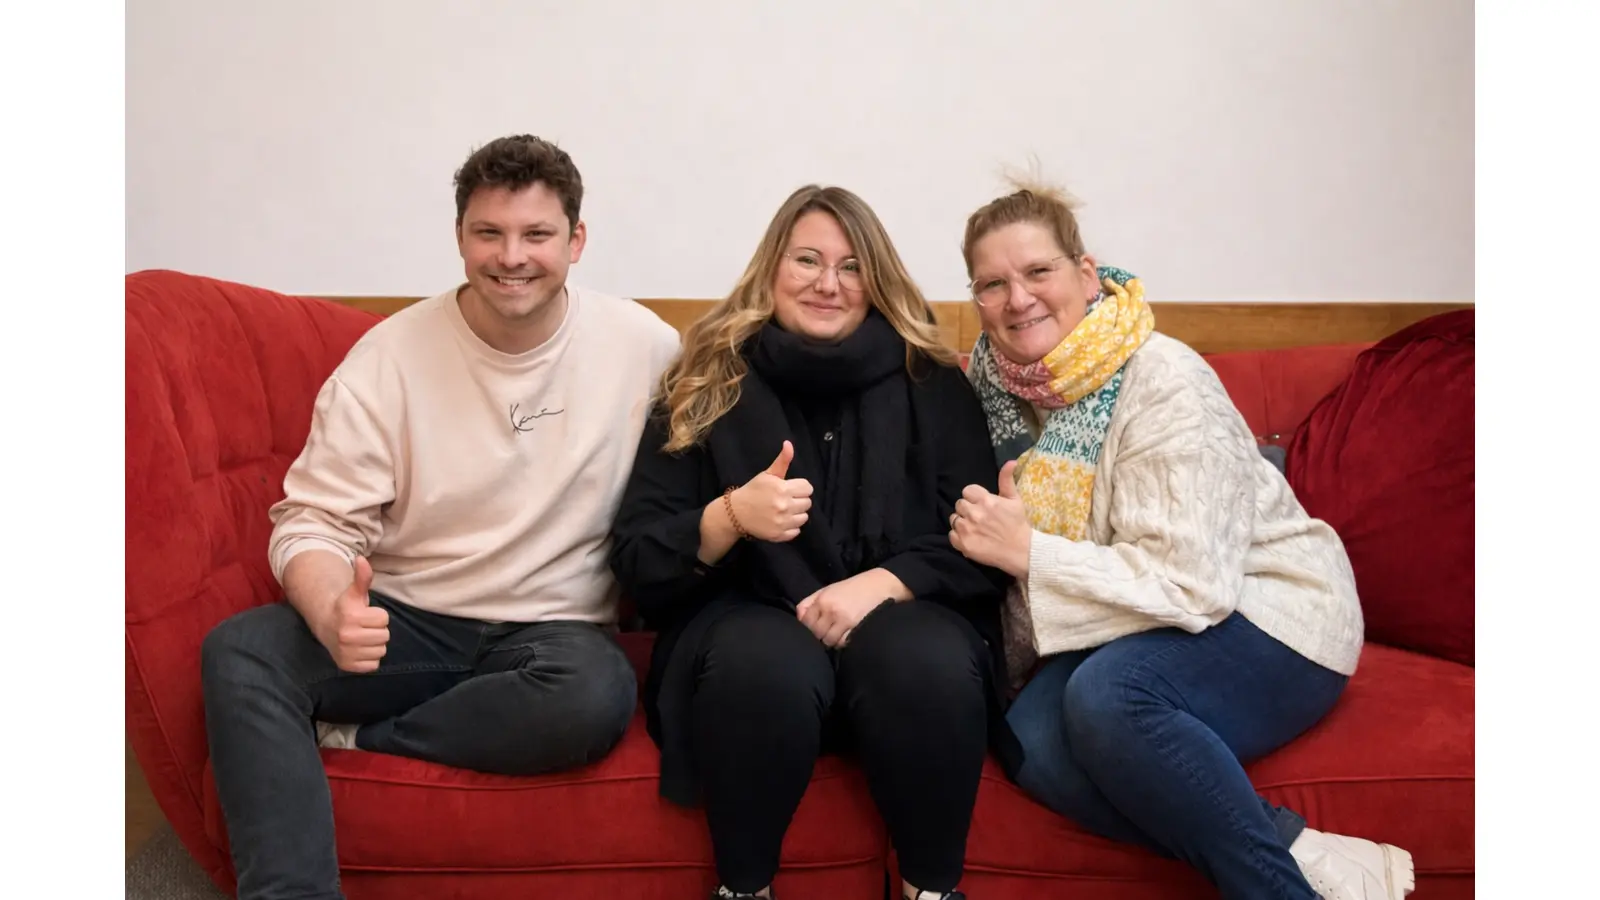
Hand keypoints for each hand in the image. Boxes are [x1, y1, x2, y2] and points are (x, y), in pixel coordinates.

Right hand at [311, 557, 390, 672]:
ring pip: (381, 650)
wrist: (326, 626)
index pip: (384, 619)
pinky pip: (374, 665)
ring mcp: (346, 652)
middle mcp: (347, 636)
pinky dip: (369, 659)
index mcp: (351, 616)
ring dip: (375, 645)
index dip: (377, 616)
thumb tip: (362, 559)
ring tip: (362, 638)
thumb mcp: (354, 593)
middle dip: (378, 630)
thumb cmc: (346, 608)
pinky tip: (359, 649)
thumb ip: (362, 578)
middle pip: (385, 636)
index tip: (365, 614)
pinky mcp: (347, 666)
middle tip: (364, 627)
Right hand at [728, 440, 812, 541]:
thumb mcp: (767, 474)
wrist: (736, 512)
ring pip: (804, 517)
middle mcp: (784, 506)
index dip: (800, 487)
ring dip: (796, 514)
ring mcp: (782, 522)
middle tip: (786, 499)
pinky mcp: (779, 535)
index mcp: (782, 489)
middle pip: (807, 503)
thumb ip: (782, 461)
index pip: (808, 488)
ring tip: (784, 510)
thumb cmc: (753, 491)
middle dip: (799, 500)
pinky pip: (796, 531)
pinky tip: (780, 521)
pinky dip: (791, 527)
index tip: (791, 489)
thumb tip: (789, 444)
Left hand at [796, 569, 907, 647]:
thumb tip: (799, 619)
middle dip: (819, 635)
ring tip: (837, 634)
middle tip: (826, 632)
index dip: (808, 628)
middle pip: (815, 634)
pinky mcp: (857, 629)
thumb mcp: (829, 589)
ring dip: (831, 641)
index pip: (805, 623)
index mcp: (822, 600)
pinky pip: (842, 643)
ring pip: (828, 642)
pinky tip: (847, 636)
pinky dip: (843, 642)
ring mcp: (844, 621)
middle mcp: (831, 611)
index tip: (814, 628)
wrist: (881, 585)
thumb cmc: (854, 587)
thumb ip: (810, 603)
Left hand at [950, 460, 1032, 578]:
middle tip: (979, 517)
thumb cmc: (1018, 524)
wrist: (1021, 551)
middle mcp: (974, 513)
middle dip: (968, 509)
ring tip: (975, 528)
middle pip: (959, 504)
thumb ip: (1007, 479)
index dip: (974, 497)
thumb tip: (1010, 461)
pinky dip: (958, 537)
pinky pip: (951, 535)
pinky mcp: (963, 544)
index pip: (967, 491)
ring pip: (954, 519)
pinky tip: (971, 538)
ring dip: (962, 522)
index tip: (981, 505)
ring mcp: (967, 529)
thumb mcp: (1015, 499)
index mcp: (986, 500)